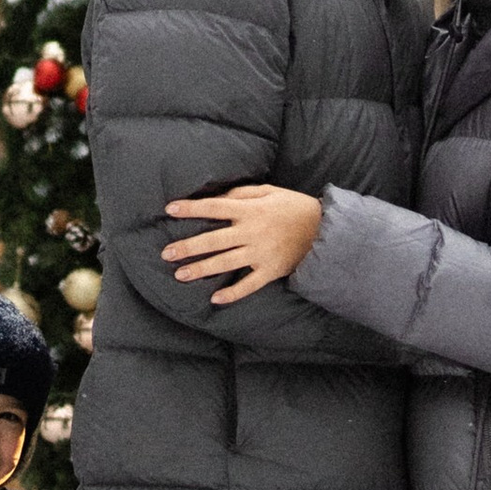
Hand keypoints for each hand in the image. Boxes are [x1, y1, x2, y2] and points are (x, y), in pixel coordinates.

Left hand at [163, 183, 324, 304]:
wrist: (324, 230)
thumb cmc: (293, 206)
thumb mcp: (269, 191)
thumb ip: (241, 194)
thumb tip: (216, 199)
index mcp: (250, 210)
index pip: (214, 207)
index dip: (191, 208)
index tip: (170, 210)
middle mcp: (252, 232)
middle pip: (213, 240)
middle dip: (188, 246)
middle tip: (166, 253)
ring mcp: (261, 254)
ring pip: (225, 263)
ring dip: (201, 269)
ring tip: (180, 275)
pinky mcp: (271, 271)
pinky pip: (249, 285)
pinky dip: (233, 293)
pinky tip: (215, 299)